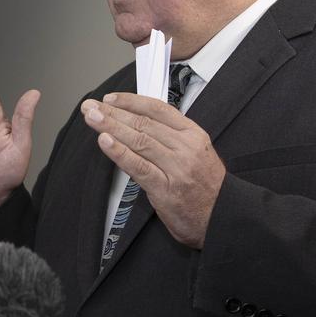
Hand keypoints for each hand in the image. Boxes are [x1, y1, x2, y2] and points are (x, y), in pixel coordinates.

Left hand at [81, 92, 224, 247]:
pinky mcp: (165, 189)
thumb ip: (171, 138)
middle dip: (113, 112)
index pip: (158, 110)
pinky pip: (138, 166)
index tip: (111, 98)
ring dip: (111, 127)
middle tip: (92, 106)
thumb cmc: (206, 187)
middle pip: (143, 123)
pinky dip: (119, 152)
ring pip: (139, 140)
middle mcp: (185, 148)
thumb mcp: (196, 153)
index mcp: (193, 135)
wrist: (224, 218)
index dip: (131, 101)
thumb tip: (137, 122)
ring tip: (92, 118)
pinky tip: (104, 141)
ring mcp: (176, 168)